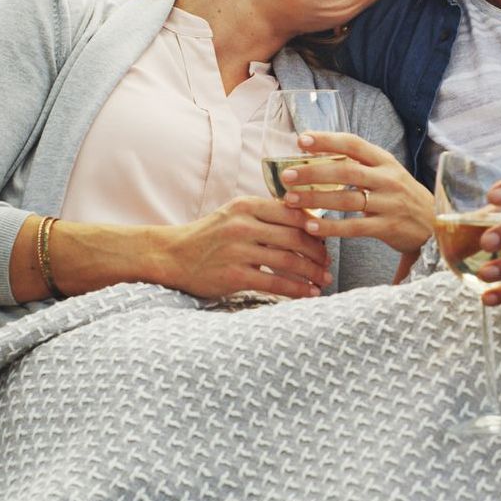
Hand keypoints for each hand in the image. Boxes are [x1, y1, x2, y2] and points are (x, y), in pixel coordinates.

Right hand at [151, 196, 330, 299]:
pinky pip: (274, 283)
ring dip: (312, 273)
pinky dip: (297, 290)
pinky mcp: (233, 275)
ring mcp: (237, 250)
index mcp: (246, 205)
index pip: (292, 213)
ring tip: (324, 280)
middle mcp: (243, 225)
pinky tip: (308, 294)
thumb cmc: (210, 236)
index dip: (315, 228)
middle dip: (318, 253)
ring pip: (288, 261)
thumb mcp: (235, 214)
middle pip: (295, 237)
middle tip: (328, 264)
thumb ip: (266, 215)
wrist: (171, 256)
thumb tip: (308, 222)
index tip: (326, 241)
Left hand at [279, 131, 433, 253]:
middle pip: (347, 171)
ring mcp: (389, 203)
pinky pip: (355, 227)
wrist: (435, 223)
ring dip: (316, 199)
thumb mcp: (386, 172)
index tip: (301, 139)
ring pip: (348, 199)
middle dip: (313, 172)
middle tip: (286, 174)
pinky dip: (331, 227)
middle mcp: (388, 179)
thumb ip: (358, 164)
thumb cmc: (401, 195)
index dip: (327, 140)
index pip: (354, 144)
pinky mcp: (388, 227)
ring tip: (290, 200)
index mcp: (385, 160)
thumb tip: (317, 153)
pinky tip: (311, 226)